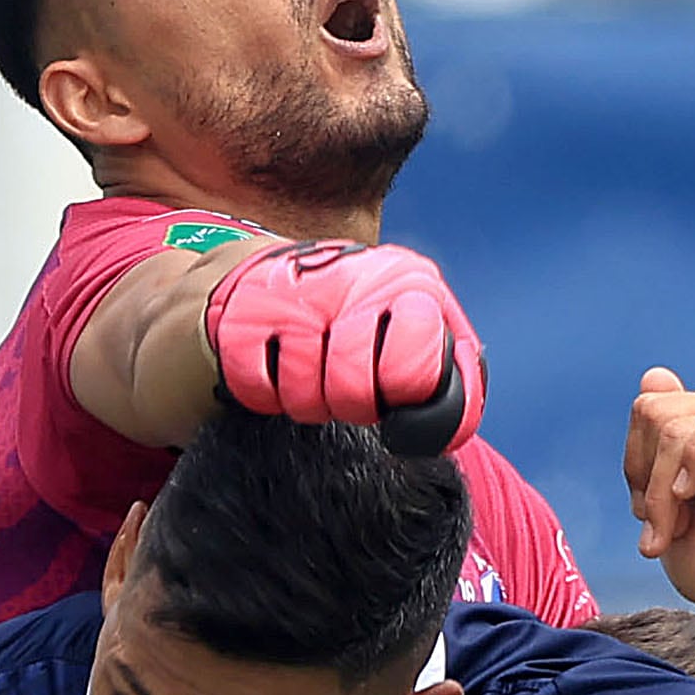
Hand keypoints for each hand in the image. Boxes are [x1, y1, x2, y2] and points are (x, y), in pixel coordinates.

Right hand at [203, 239, 484, 441]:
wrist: (291, 269)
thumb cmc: (368, 313)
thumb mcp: (423, 321)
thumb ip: (452, 368)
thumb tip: (450, 425)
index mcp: (406, 286)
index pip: (412, 367)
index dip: (404, 393)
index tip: (397, 390)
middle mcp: (350, 284)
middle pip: (353, 389)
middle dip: (354, 407)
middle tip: (353, 395)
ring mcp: (293, 299)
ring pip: (303, 396)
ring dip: (311, 405)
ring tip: (317, 383)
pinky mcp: (242, 316)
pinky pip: (256, 389)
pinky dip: (267, 397)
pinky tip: (280, 374)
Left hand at [624, 369, 694, 642]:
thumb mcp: (665, 494)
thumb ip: (662, 436)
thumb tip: (654, 374)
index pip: (652, 406)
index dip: (635, 461)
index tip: (647, 513)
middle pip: (659, 411)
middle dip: (646, 477)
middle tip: (661, 528)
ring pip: (681, 419)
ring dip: (663, 482)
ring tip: (675, 526)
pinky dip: (693, 458)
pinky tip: (691, 495)